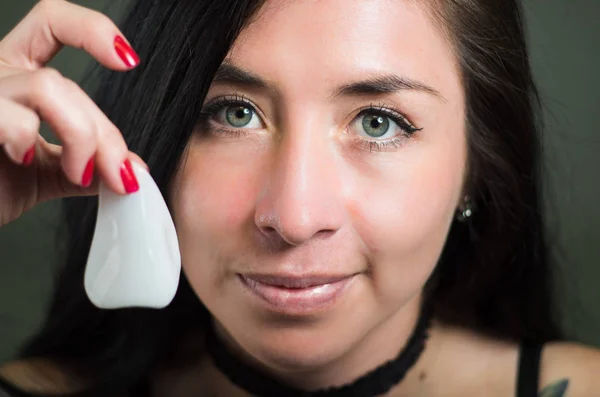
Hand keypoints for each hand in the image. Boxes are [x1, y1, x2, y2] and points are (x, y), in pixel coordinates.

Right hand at [0, 0, 146, 225]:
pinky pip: (7, 113)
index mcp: (18, 76)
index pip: (52, 24)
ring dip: (80, 135)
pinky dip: (27, 136)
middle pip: (65, 82)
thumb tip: (133, 169)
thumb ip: (91, 165)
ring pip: (46, 87)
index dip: (92, 30)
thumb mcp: (50, 173)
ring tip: (80, 174)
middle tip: (119, 174)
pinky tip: (25, 159)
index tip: (128, 61)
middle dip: (104, 134)